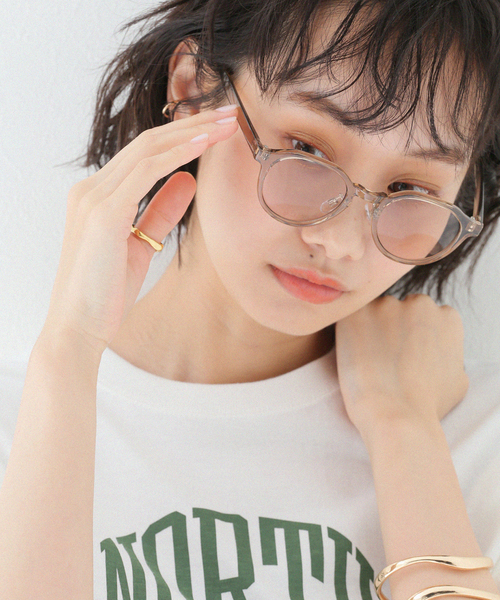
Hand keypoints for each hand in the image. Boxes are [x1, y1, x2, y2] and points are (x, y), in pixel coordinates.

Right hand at [43, 108, 237, 353]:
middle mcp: (91, 189)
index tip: (215, 128)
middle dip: (191, 124)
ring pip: (148, 151)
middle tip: (229, 113)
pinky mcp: (102, 214)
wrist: (79, 327)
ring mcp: (94, 198)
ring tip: (226, 124)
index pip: (144, 154)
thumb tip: (188, 180)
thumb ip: (161, 210)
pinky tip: (203, 145)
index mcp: (98, 196)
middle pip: (148, 143)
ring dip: (191, 133)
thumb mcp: (141, 244)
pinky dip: (176, 155)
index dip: (182, 137)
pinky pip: (145, 173)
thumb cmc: (107, 291)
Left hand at [335, 294, 468, 444]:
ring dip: (369, 329)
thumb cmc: (428, 405)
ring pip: (374, 313)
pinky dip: (348, 334)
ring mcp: (387, 305)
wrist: (396, 414)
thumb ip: (449, 354)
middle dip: (391, 328)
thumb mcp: (458, 378)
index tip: (404, 354)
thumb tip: (439, 352)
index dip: (412, 336)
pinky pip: (350, 318)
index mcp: (446, 317)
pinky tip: (352, 356)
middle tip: (383, 357)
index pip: (425, 316)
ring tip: (367, 360)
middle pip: (399, 309)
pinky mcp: (357, 313)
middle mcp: (419, 303)